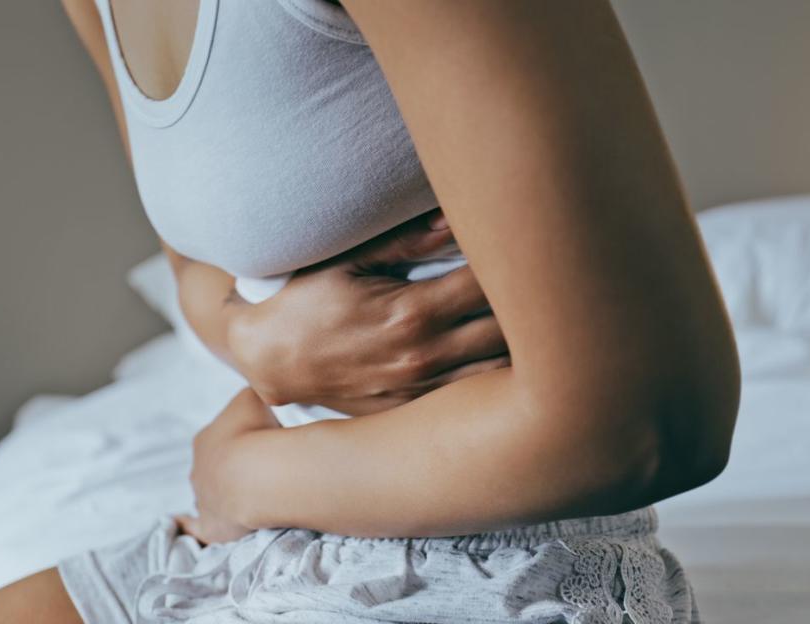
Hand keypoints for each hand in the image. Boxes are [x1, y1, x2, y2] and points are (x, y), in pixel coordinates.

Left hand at [183, 388, 279, 543]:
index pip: (220, 439)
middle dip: (232, 469)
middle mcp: (197, 469)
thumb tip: (256, 402)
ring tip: (251, 497)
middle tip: (261, 471)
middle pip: (214, 468)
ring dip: (225, 495)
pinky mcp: (210, 527)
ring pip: (209, 496)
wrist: (258, 472)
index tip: (260, 444)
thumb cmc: (255, 431)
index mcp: (205, 439)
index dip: (239, 441)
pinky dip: (190, 526)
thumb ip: (250, 398)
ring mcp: (201, 499)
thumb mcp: (253, 397)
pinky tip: (186, 526)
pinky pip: (196, 528)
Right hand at [227, 209, 508, 415]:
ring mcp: (421, 389)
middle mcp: (423, 356)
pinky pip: (474, 395)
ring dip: (522, 344)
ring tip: (532, 316)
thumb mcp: (346, 261)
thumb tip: (455, 218)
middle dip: (529, 301)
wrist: (268, 360)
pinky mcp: (415, 410)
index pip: (490, 284)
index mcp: (411, 311)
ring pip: (500, 370)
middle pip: (508, 329)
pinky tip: (504, 353)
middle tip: (541, 275)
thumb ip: (406, 242)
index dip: (515, 262)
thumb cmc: (306, 301)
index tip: (526, 244)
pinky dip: (496, 374)